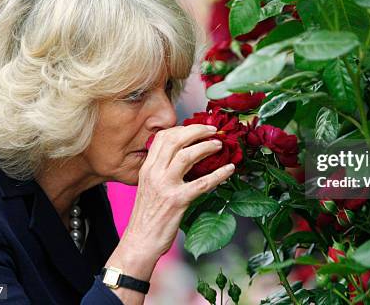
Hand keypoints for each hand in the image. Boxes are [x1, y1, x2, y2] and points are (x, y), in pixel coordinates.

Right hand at [105, 124, 234, 285]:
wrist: (139, 242)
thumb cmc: (147, 216)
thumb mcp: (149, 186)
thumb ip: (161, 170)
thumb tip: (184, 157)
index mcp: (147, 168)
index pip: (163, 137)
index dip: (183, 128)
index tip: (198, 127)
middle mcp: (154, 173)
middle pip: (175, 140)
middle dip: (197, 130)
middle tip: (214, 129)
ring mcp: (165, 186)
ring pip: (187, 155)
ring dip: (207, 146)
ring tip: (220, 145)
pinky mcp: (177, 201)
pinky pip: (202, 183)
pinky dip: (219, 174)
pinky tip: (230, 169)